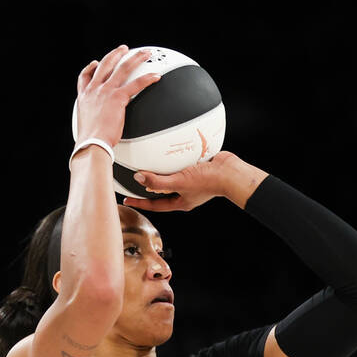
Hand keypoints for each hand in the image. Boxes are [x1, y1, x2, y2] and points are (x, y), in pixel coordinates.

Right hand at [75, 45, 160, 146]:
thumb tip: (100, 130)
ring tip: (145, 53)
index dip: (91, 68)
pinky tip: (155, 76)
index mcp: (84, 97)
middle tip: (123, 49)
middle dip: (115, 54)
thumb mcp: (88, 126)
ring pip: (122, 69)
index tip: (95, 63)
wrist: (91, 143)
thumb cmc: (91, 141)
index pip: (85, 77)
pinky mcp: (117, 98)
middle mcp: (94, 90)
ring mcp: (105, 92)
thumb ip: (94, 120)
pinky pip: (135, 85)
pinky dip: (147, 79)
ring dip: (135, 58)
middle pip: (105, 65)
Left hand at [121, 152, 268, 211]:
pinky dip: (173, 160)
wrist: (229, 172)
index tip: (127, 199)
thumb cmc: (209, 182)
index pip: (155, 205)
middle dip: (149, 188)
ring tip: (150, 164)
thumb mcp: (179, 182)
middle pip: (162, 192)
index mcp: (181, 201)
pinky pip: (181, 166)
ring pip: (172, 178)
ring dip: (161, 172)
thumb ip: (158, 181)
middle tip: (135, 181)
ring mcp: (193, 181)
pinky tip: (169, 151)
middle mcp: (186, 193)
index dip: (140, 202)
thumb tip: (138, 178)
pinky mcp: (198, 169)